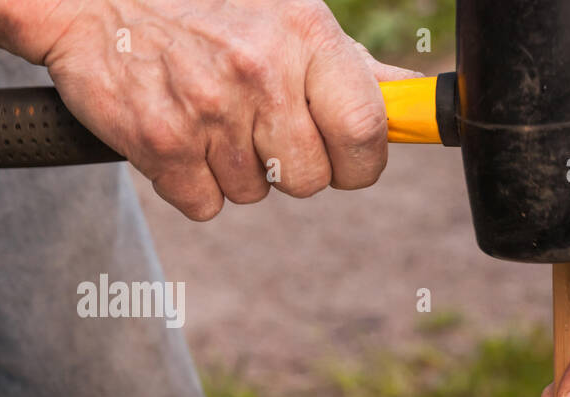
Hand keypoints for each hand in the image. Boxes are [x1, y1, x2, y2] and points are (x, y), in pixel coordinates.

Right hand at [16, 0, 413, 219]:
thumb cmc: (207, 6)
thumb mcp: (287, 12)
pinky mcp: (161, 144)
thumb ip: (349, 65)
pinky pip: (206, 205)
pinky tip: (179, 130)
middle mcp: (261, 71)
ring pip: (257, 195)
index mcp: (304, 34)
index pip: (366, 132)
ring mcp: (208, 109)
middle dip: (291, 167)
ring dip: (237, 169)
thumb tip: (408, 101)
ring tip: (209, 112)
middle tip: (258, 125)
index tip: (348, 160)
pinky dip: (192, 182)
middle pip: (310, 179)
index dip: (361, 162)